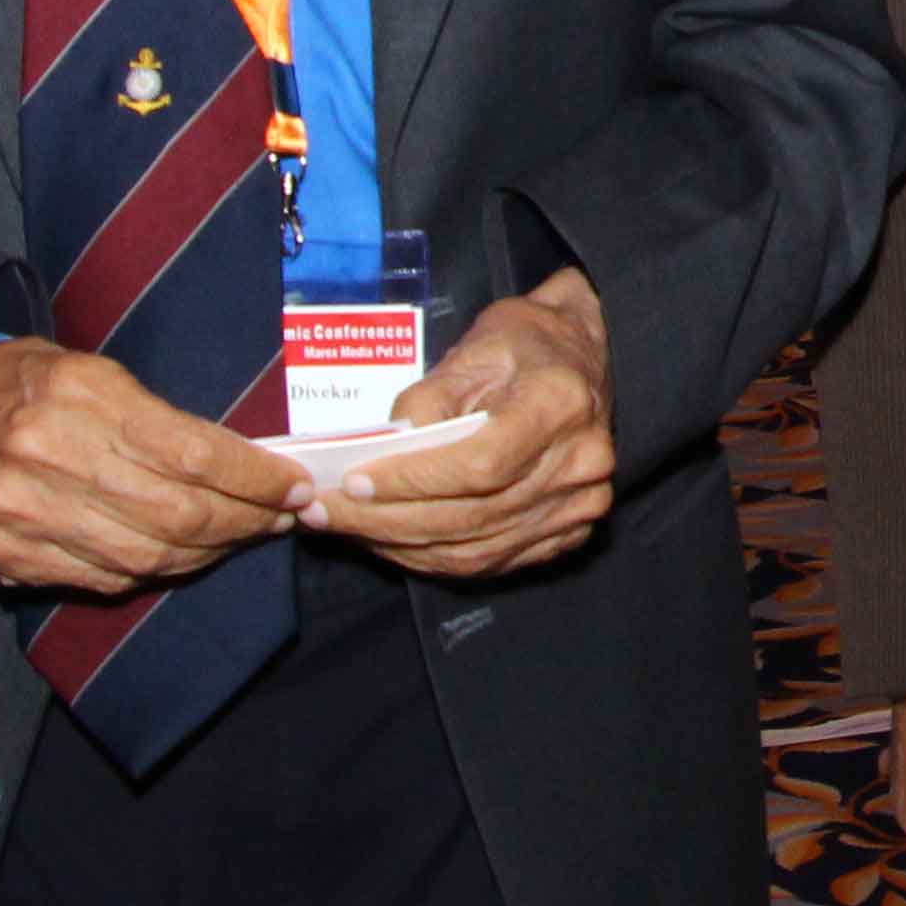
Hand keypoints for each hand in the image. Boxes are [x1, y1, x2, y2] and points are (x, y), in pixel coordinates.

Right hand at [0, 336, 305, 593]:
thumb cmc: (32, 384)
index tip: (295, 486)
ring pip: (147, 558)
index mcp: (80, 399)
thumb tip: (245, 467)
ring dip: (211, 553)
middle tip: (280, 516)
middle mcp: (49, 460)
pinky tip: (185, 554)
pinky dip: (156, 570)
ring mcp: (24, 515)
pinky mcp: (8, 556)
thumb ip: (164, 421)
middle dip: (245, 521)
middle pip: (178, 514)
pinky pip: (105, 579)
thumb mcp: (98, 373)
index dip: (257, 479)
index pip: (195, 455)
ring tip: (243, 535)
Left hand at [315, 268, 615, 580]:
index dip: (412, 481)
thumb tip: (379, 453)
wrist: (581, 356)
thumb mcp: (472, 348)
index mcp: (559, 404)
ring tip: (346, 528)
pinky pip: (491, 562)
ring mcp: (580, 504)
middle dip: (386, 520)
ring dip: (401, 546)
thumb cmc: (522, 343)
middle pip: (473, 515)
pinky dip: (433, 558)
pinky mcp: (569, 531)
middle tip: (324, 513)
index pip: (479, 465)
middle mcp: (580, 462)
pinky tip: (391, 541)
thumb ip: (427, 400)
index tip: (352, 482)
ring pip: (476, 550)